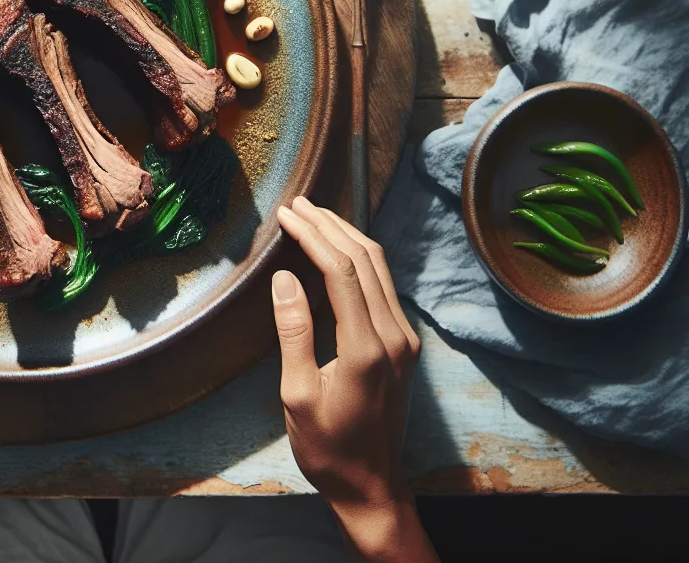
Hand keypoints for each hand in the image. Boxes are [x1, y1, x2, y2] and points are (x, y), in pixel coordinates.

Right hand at [273, 197, 435, 561]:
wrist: (371, 484)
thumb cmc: (327, 448)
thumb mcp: (296, 396)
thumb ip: (294, 333)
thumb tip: (284, 278)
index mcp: (366, 348)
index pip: (342, 271)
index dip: (314, 236)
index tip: (287, 214)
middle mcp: (393, 336)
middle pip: (366, 260)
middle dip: (330, 226)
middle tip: (297, 204)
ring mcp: (403, 339)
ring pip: (379, 269)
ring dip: (347, 237)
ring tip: (314, 216)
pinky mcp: (403, 345)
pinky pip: (383, 287)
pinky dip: (358, 260)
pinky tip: (336, 251)